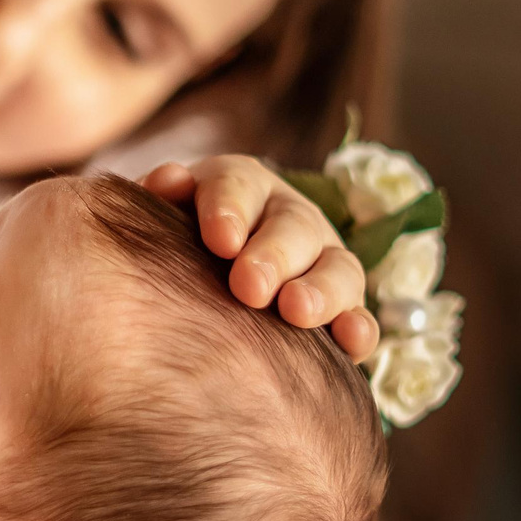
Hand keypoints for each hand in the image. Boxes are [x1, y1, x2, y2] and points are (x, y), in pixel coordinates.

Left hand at [144, 156, 378, 361]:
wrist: (196, 283)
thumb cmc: (171, 247)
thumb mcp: (161, 216)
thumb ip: (162, 199)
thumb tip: (167, 180)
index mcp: (241, 186)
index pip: (238, 186)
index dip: (229, 209)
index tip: (220, 241)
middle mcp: (290, 218)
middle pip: (292, 228)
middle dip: (273, 256)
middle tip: (249, 287)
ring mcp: (323, 262)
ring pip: (337, 269)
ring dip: (321, 290)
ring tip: (296, 311)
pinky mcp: (343, 308)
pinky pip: (359, 316)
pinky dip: (360, 328)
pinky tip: (351, 339)